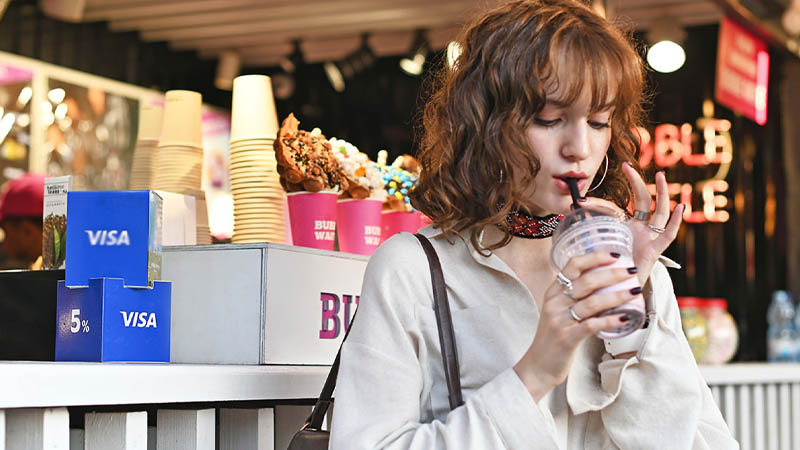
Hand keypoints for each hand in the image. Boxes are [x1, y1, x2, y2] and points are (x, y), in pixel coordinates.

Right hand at [514, 252, 640, 400]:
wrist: (538, 366)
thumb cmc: (554, 337)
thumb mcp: (559, 312)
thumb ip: (574, 298)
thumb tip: (605, 285)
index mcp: (553, 292)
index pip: (572, 265)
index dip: (594, 257)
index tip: (614, 255)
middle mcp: (555, 302)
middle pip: (586, 281)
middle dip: (612, 274)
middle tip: (632, 272)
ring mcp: (559, 320)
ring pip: (592, 302)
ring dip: (617, 296)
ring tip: (634, 292)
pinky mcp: (567, 338)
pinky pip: (593, 325)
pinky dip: (611, 320)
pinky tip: (626, 317)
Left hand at [581, 162, 683, 284]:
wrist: (618, 292)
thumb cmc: (609, 269)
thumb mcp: (595, 246)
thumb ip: (587, 230)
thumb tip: (569, 213)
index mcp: (625, 227)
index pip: (614, 208)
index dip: (597, 204)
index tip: (580, 201)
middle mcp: (640, 229)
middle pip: (642, 201)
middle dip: (636, 183)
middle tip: (627, 167)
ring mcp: (649, 238)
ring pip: (658, 212)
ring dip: (661, 194)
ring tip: (660, 176)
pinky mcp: (655, 251)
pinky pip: (668, 235)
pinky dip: (675, 222)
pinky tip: (680, 207)